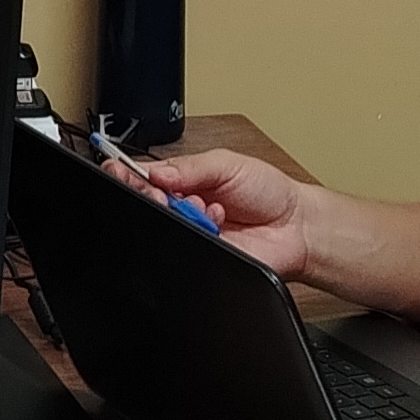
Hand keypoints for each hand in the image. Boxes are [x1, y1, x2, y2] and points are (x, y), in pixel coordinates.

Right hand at [137, 147, 316, 277]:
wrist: (295, 226)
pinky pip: (183, 249)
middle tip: (168, 192)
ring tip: (206, 207)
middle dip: (154, 196)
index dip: (128, 175)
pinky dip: (200, 233)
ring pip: (162, 227)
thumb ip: (189, 166)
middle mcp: (182, 207)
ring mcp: (191, 233)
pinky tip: (216, 225)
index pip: (144, 177)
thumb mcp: (227, 163)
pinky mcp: (201, 255)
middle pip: (146, 204)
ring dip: (182, 214)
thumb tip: (154, 172)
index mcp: (183, 180)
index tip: (123, 172)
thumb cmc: (269, 191)